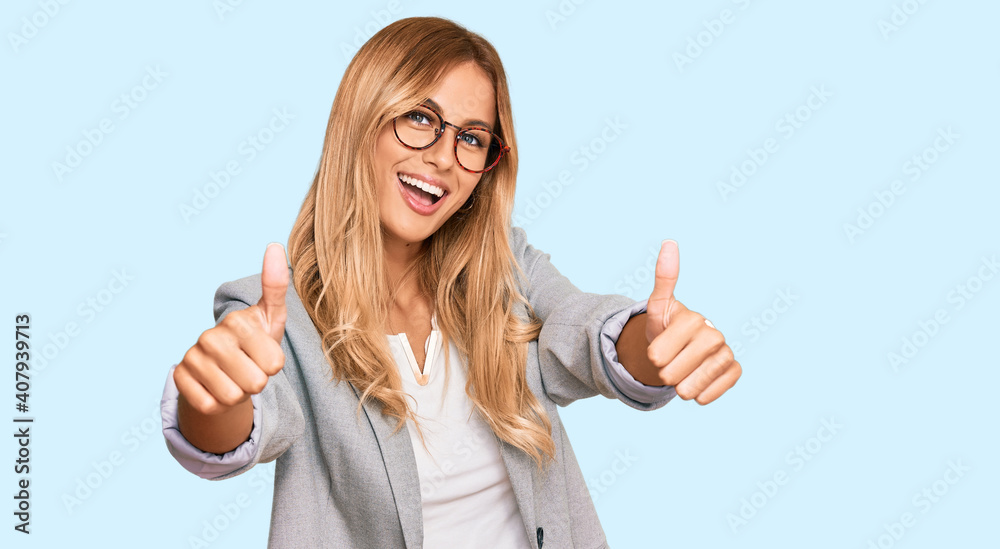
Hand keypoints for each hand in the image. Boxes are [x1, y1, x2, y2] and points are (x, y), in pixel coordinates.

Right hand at [173, 243, 289, 414]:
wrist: (222, 369)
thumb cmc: (254, 343)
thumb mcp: (272, 316)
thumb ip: (276, 286)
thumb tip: (274, 245)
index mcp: (238, 321)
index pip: (274, 364)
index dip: (274, 367)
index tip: (264, 355)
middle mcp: (211, 336)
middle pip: (255, 383)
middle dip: (257, 383)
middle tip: (249, 369)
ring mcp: (192, 357)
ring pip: (233, 397)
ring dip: (238, 395)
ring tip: (233, 378)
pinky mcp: (179, 378)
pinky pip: (210, 406)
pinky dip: (218, 404)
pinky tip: (215, 388)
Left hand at [644, 240, 740, 404]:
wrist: (679, 350)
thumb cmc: (665, 329)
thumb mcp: (657, 307)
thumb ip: (664, 279)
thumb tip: (670, 242)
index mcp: (693, 319)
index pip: (658, 354)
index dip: (652, 357)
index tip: (656, 351)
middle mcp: (714, 334)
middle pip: (674, 372)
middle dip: (664, 374)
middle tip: (668, 365)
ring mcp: (725, 352)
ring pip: (693, 385)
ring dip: (681, 387)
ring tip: (680, 379)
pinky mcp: (733, 370)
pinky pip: (716, 390)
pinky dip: (704, 394)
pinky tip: (697, 390)